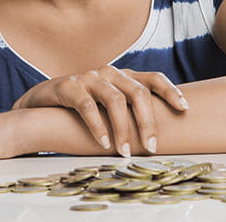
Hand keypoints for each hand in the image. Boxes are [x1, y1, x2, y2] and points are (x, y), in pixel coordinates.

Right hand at [12, 66, 188, 156]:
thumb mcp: (109, 105)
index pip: (153, 78)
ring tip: (124, 153)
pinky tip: (103, 143)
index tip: (184, 109)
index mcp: (123, 76)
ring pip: (114, 100)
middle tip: (151, 148)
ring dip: (123, 129)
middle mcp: (109, 73)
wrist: (41, 103)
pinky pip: (87, 106)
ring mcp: (88, 78)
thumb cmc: (83, 108)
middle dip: (147, 121)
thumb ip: (130, 110)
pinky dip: (98, 126)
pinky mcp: (68, 86)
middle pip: (137, 92)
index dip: (170, 91)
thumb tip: (163, 134)